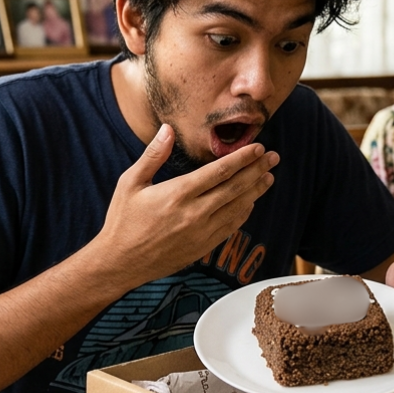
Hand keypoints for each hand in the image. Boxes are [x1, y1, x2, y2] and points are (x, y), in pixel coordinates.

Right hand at [94, 124, 278, 284]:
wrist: (120, 263)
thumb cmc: (122, 220)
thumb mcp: (130, 183)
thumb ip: (152, 155)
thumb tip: (168, 129)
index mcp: (178, 193)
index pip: (219, 171)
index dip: (242, 158)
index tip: (258, 148)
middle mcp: (194, 213)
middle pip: (235, 188)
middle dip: (257, 170)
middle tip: (273, 157)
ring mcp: (201, 232)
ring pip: (237, 208)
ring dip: (256, 191)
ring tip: (269, 177)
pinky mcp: (202, 247)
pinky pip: (230, 227)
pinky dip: (244, 212)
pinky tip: (251, 202)